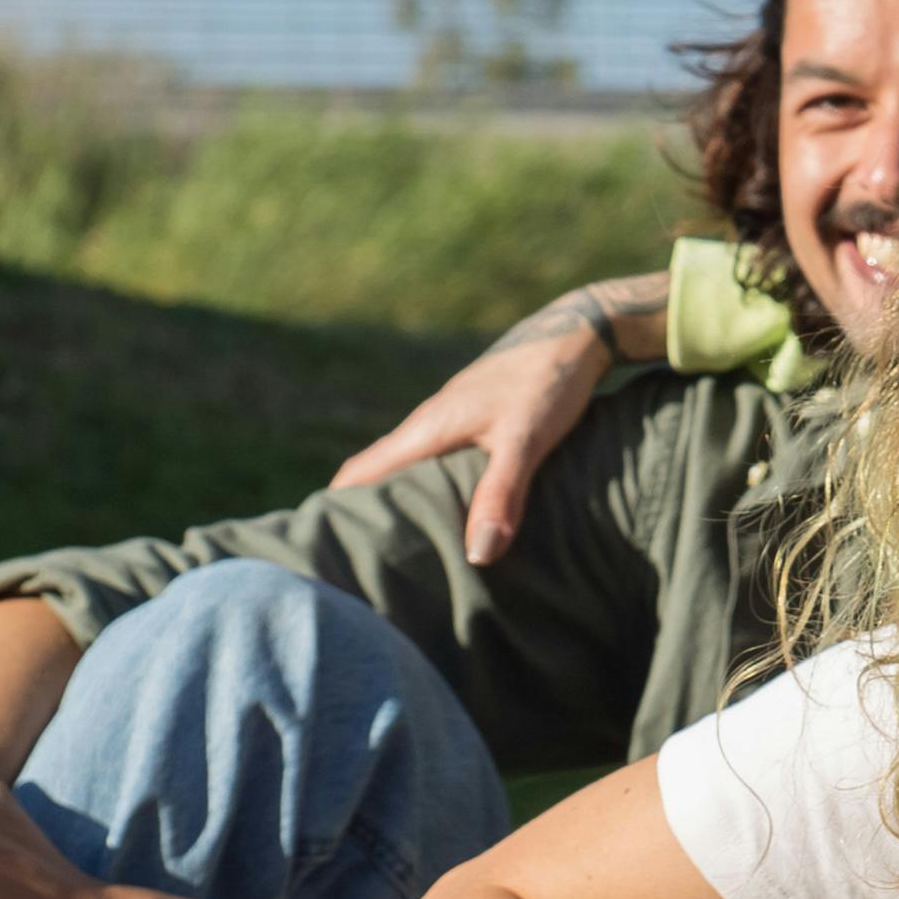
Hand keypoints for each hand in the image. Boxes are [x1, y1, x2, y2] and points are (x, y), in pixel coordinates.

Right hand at [331, 279, 640, 564]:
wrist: (576, 334)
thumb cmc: (547, 382)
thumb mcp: (525, 441)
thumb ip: (501, 495)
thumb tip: (477, 556)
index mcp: (426, 430)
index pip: (359, 474)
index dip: (335, 510)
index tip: (323, 551)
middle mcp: (428, 425)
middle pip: (375, 474)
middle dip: (361, 514)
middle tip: (357, 563)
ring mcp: (449, 422)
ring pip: (406, 468)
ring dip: (397, 503)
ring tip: (399, 552)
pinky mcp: (473, 422)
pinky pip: (435, 461)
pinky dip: (429, 489)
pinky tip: (448, 514)